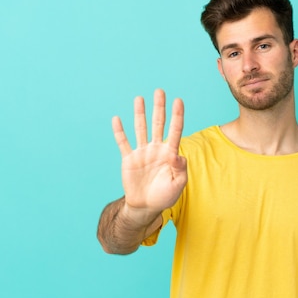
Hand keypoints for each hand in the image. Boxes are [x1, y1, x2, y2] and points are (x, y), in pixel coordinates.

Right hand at [112, 89, 186, 219]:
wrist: (146, 206)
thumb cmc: (165, 196)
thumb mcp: (178, 184)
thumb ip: (181, 169)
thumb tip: (177, 155)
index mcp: (170, 153)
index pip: (175, 131)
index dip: (177, 116)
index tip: (178, 101)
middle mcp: (156, 149)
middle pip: (158, 124)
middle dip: (159, 108)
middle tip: (160, 91)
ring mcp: (142, 153)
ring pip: (141, 129)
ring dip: (140, 114)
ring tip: (139, 98)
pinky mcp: (129, 159)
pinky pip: (123, 143)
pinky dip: (119, 132)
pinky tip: (117, 119)